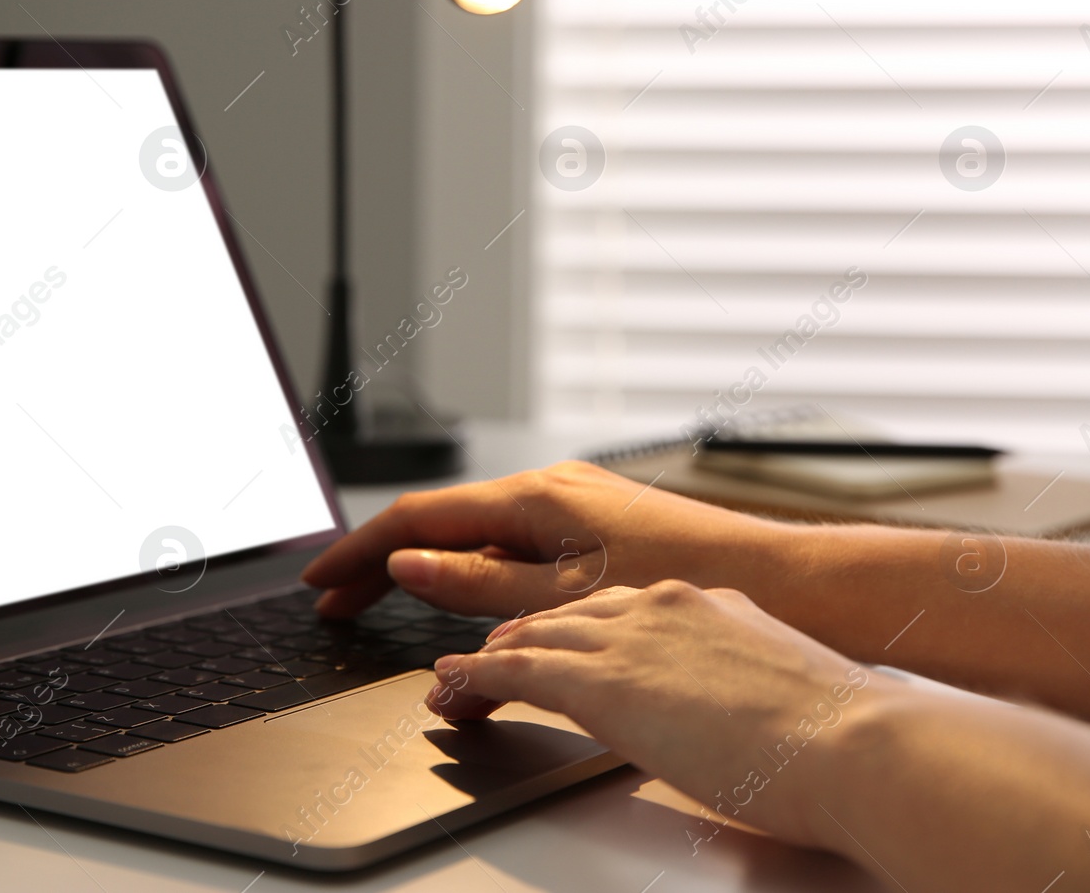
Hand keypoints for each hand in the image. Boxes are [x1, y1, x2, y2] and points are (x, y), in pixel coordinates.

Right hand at [302, 460, 787, 617]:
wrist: (771, 576)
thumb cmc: (681, 584)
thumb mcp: (563, 599)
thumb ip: (479, 585)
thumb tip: (409, 567)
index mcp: (532, 498)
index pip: (418, 520)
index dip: (358, 553)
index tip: (318, 581)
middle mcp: (546, 487)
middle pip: (438, 522)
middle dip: (378, 561)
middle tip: (334, 601)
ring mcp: (569, 501)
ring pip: (472, 529)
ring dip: (421, 563)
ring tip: (378, 599)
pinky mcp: (590, 520)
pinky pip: (506, 535)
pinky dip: (467, 563)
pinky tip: (458, 590)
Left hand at [428, 582, 880, 851]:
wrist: (852, 742)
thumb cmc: (838, 733)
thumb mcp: (780, 687)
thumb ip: (741, 685)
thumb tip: (737, 711)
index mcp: (707, 604)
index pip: (619, 608)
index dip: (576, 627)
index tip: (556, 641)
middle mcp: (662, 606)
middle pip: (566, 614)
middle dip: (521, 635)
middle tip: (488, 654)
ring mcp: (629, 639)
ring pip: (531, 637)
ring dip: (487, 658)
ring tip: (456, 674)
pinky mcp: (601, 683)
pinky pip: (517, 673)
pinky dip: (475, 678)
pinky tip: (454, 685)